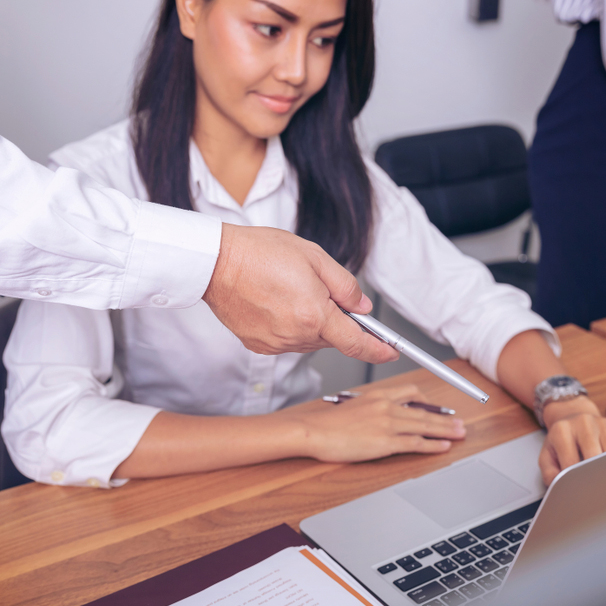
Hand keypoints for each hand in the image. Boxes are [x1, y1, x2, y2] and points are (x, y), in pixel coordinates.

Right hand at [203, 224, 397, 362]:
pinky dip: (290, 325)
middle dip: (335, 319)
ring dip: (312, 322)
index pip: (356, 343)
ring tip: (290, 290)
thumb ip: (344, 285)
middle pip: (332, 338)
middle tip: (318, 289)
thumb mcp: (314, 257)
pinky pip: (287, 340)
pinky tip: (276, 302)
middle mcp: (295, 335)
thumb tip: (361, 306)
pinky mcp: (259, 345)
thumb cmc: (260, 253)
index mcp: (314, 315)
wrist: (215, 262)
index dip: (378, 350)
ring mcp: (275, 343)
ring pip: (309, 339)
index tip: (390, 352)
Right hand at [282, 385, 466, 461]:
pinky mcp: (385, 442)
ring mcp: (387, 424)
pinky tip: (443, 447)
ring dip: (446, 431)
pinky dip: (433, 445)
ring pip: (425, 426)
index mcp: (378, 396)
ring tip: (460, 434)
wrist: (314, 431)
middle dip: (444, 418)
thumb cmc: (327, 424)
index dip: (428, 402)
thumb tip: (380, 417)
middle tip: (459, 422)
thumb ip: (370, 409)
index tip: (438, 408)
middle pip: (423, 411)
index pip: (411, 393)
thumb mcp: (352, 407)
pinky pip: (415, 443)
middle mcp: (386, 406)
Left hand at [538, 397, 605, 485]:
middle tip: (596, 492)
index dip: (576, 482)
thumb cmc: (561, 440)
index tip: (580, 493)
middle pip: (595, 458)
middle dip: (596, 477)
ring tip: (605, 479)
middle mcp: (584, 423)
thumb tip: (559, 486)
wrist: (574, 416)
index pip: (571, 463)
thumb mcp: (547, 456)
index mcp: (562, 430)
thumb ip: (549, 473)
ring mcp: (603, 424)